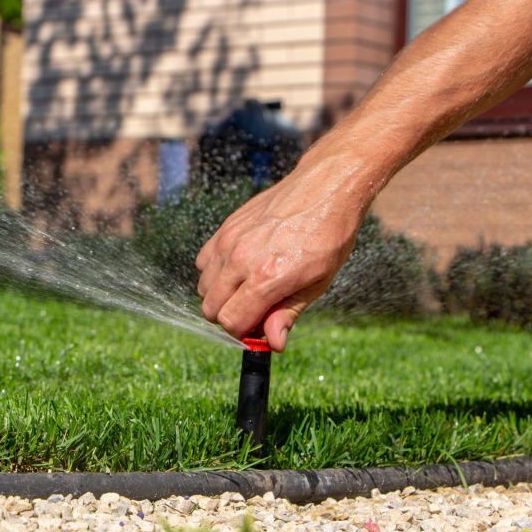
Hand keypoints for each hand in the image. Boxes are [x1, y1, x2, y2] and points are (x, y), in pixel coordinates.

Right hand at [195, 152, 370, 351]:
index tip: (262, 325)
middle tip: (257, 308)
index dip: (245, 331)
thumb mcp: (318, 282)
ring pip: (203, 287)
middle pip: (210, 308)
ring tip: (250, 286)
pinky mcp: (225, 227)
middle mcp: (241, 260)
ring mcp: (229, 241)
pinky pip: (203, 263)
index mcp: (267, 278)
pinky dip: (215, 272)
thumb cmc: (329, 235)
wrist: (325, 186)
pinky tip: (240, 267)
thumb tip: (273, 344)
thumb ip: (288, 313)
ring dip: (221, 295)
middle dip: (230, 316)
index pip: (231, 322)